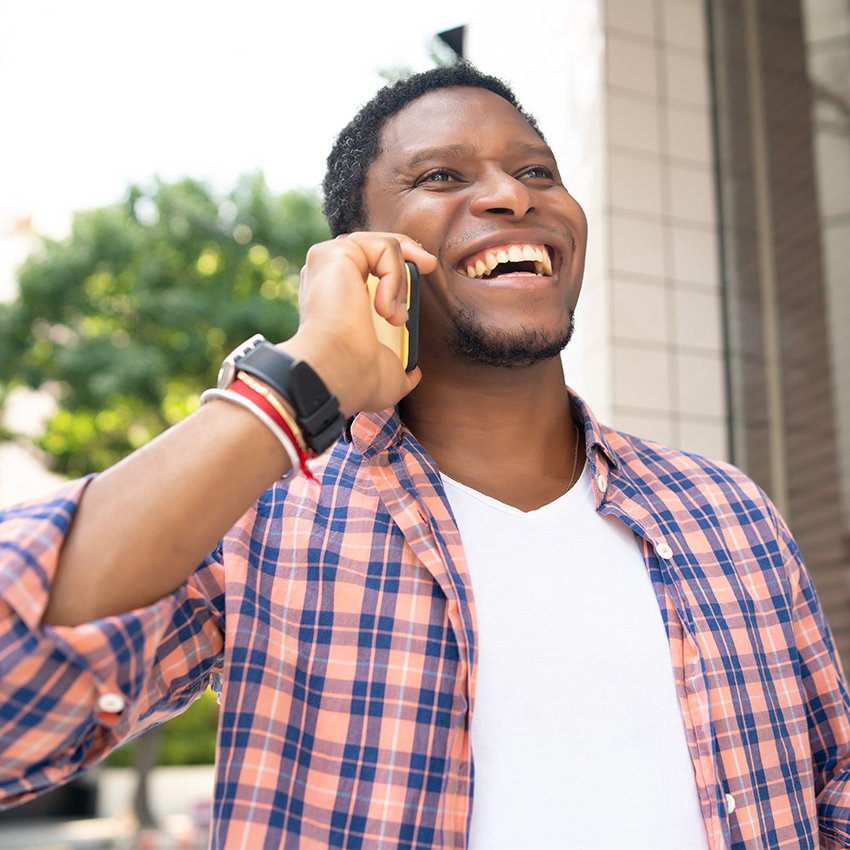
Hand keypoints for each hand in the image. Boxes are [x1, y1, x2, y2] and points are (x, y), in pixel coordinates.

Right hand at [277, 233, 435, 416]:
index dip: (399, 270)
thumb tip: (413, 373)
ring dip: (401, 281)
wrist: (340, 372)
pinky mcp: (335, 253)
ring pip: (384, 246)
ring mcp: (329, 262)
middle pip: (376, 245)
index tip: (419, 283)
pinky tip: (385, 308)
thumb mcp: (389, 374)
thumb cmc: (356, 379)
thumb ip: (402, 367)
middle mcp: (328, 276)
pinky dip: (395, 275)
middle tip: (429, 268)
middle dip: (409, 255)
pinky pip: (383, 248)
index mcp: (336, 299)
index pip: (370, 267)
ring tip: (394, 316)